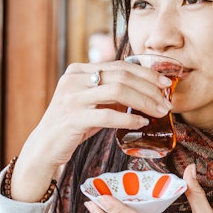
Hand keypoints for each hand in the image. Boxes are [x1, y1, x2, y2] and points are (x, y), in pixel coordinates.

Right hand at [10, 60, 172, 201]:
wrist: (44, 148)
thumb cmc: (72, 126)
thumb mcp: (92, 104)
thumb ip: (112, 95)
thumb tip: (147, 92)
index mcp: (78, 70)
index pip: (119, 65)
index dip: (146, 72)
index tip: (166, 83)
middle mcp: (74, 79)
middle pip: (121, 76)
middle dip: (150, 88)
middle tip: (168, 101)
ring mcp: (72, 97)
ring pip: (118, 91)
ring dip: (145, 101)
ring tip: (160, 112)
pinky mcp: (72, 118)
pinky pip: (108, 116)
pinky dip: (129, 120)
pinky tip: (142, 123)